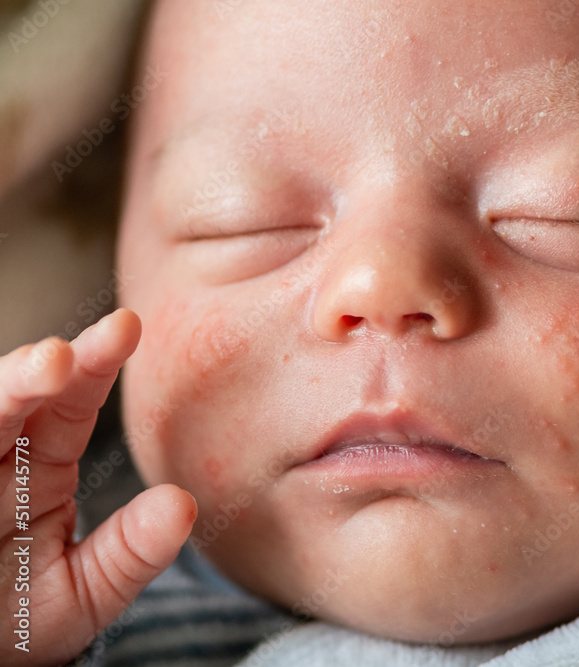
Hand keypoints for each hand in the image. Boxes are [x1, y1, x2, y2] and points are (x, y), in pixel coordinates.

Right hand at [0, 309, 195, 664]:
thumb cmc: (18, 625)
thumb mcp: (81, 594)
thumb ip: (130, 553)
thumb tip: (185, 504)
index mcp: (40, 470)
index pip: (70, 404)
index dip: (96, 363)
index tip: (128, 327)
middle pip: (10, 399)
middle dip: (34, 372)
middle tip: (63, 356)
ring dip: (1, 394)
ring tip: (38, 371)